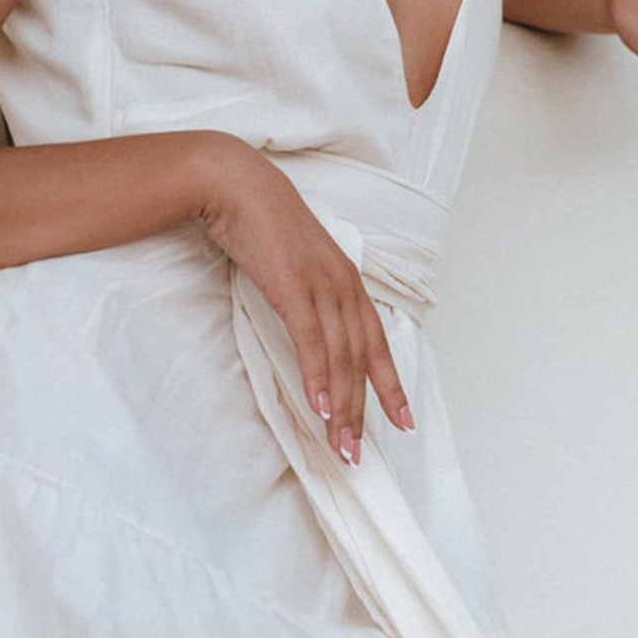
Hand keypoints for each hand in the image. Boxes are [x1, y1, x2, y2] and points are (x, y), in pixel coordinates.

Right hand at [193, 134, 412, 466]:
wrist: (235, 183)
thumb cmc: (261, 223)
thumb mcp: (294, 263)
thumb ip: (307, 295)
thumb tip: (308, 331)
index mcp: (346, 280)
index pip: (376, 342)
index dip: (390, 384)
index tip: (403, 422)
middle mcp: (342, 284)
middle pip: (362, 357)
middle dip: (365, 409)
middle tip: (359, 454)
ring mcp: (320, 283)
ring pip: (341, 356)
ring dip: (342, 406)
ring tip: (340, 445)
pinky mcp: (293, 284)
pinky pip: (310, 339)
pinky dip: (317, 375)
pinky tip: (319, 407)